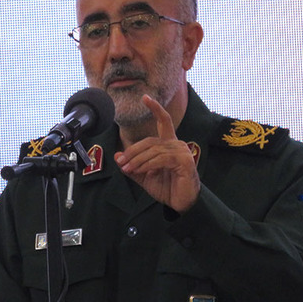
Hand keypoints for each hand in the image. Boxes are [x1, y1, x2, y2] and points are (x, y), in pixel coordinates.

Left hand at [114, 95, 200, 213]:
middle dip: (133, 151)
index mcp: (169, 144)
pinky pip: (161, 159)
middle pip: (150, 141)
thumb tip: (117, 155)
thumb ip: (132, 165)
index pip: (163, 121)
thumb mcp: (144, 176)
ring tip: (128, 169)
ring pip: (153, 150)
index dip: (155, 108)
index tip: (145, 98)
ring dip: (138, 160)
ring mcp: (182, 152)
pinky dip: (147, 165)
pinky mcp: (184, 161)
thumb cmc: (166, 188)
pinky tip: (140, 171)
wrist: (181, 204)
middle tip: (122, 162)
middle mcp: (177, 144)